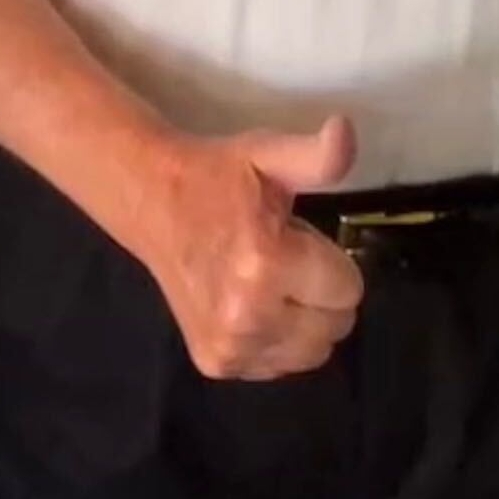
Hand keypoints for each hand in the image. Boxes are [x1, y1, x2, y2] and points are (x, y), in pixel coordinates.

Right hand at [132, 116, 365, 381]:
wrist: (150, 200)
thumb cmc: (216, 176)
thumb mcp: (269, 155)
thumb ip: (317, 157)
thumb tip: (345, 132)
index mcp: (266, 262)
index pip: (349, 290)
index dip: (332, 261)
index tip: (300, 241)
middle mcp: (249, 315)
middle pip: (336, 327)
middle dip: (323, 294)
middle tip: (286, 262)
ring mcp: (230, 346)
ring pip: (312, 354)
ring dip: (303, 322)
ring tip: (269, 284)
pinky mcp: (215, 363)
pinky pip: (278, 366)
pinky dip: (276, 341)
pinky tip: (251, 305)